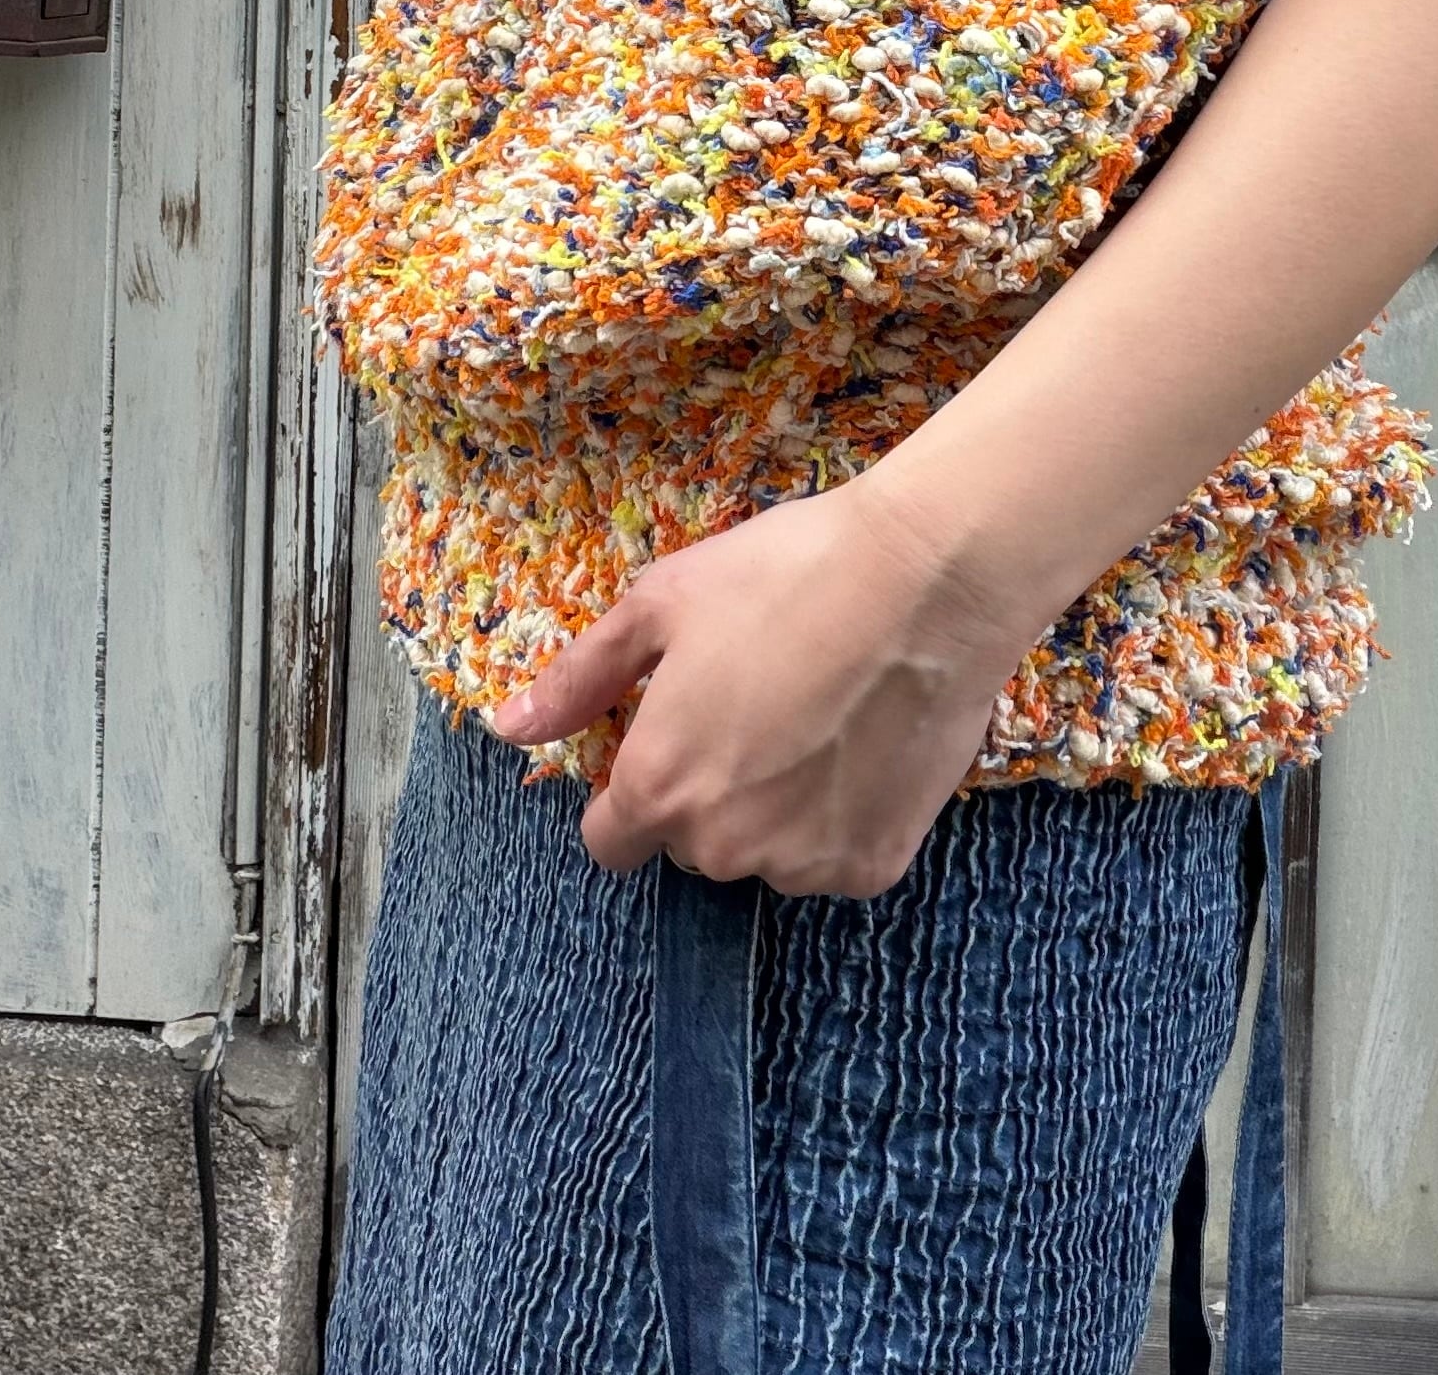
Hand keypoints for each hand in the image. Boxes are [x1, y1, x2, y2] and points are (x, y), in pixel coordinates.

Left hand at [490, 466, 1028, 896]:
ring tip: (818, 715)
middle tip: (756, 705)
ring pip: (766, 854)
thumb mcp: (663, 603)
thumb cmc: (787, 574)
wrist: (927, 579)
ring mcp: (805, 863)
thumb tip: (510, 726)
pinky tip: (862, 743)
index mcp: (660, 785)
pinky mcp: (877, 864)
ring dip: (776, 809)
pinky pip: (836, 858)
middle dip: (709, 792)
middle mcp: (724, 844)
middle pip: (692, 844)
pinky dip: (842, 817)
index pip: (611, 842)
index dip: (630, 793)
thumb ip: (582, 676)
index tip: (671, 741)